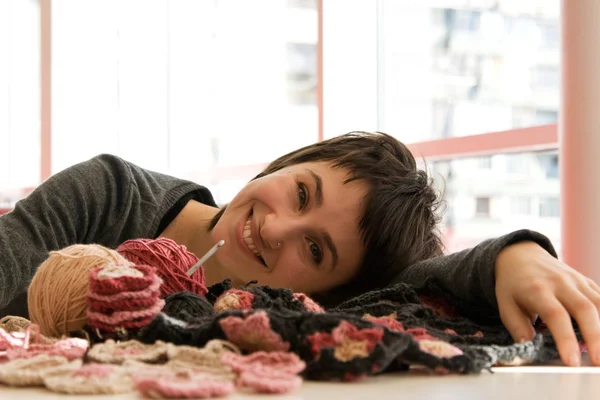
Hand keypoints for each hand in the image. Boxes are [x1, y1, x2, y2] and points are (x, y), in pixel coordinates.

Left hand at [495, 241, 599, 366]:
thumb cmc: (512, 284)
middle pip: (584, 309)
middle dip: (595, 338)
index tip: (571, 361)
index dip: (566, 339)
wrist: (520, 255)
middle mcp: (559, 283)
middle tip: (596, 363)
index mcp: (537, 289)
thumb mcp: (504, 303)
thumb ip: (516, 325)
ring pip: (598, 303)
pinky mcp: (586, 281)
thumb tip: (528, 345)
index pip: (555, 315)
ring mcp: (575, 280)